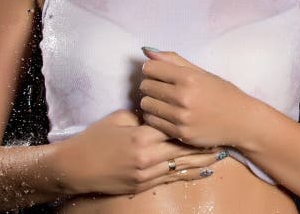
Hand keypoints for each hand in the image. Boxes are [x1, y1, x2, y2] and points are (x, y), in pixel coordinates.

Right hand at [53, 109, 226, 195]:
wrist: (77, 167)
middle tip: (222, 134)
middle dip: (203, 142)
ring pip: (182, 166)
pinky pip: (173, 179)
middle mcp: (147, 157)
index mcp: (140, 136)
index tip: (205, 114)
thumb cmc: (94, 140)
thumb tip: (157, 112)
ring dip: (202, 159)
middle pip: (183, 148)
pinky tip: (204, 171)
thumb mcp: (116, 120)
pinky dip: (190, 174)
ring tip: (221, 152)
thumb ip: (140, 116)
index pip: (172, 126)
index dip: (189, 121)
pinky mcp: (144, 185)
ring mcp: (147, 174)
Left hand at [138, 48, 258, 148]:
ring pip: (146, 104)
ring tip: (163, 101)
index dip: (151, 69)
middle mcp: (183, 97)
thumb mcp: (201, 72)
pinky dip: (155, 116)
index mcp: (188, 78)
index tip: (158, 73)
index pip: (150, 68)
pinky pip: (153, 121)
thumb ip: (173, 60)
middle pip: (145, 86)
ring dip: (151, 101)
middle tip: (161, 88)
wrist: (242, 122)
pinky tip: (166, 114)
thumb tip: (147, 51)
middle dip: (150, 84)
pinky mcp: (181, 134)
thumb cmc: (222, 93)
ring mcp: (181, 117)